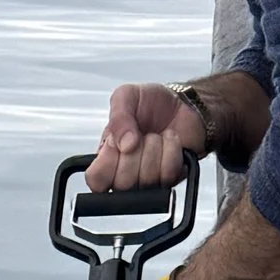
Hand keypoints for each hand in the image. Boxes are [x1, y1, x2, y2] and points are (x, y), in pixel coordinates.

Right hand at [89, 83, 205, 191]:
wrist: (183, 104)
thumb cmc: (152, 103)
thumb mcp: (126, 96)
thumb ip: (117, 116)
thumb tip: (122, 143)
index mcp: (107, 158)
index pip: (95, 180)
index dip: (107, 162)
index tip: (115, 142)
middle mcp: (125, 174)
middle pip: (122, 182)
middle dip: (135, 151)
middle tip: (140, 135)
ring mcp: (147, 181)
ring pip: (146, 179)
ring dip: (155, 147)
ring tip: (155, 136)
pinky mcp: (169, 180)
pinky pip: (167, 174)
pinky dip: (171, 150)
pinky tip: (168, 141)